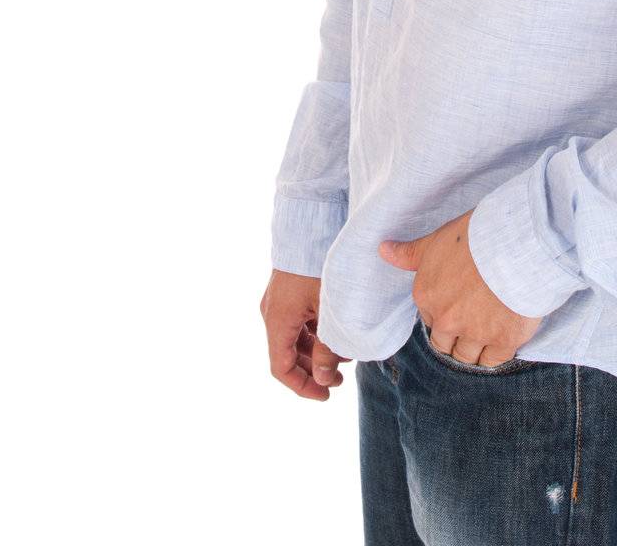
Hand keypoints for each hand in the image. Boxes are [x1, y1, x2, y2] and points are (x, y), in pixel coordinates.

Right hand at [260, 269, 351, 399]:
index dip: (302, 386)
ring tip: (343, 354)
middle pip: (287, 355)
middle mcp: (273, 312)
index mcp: (278, 320)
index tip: (326, 394)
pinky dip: (314, 333)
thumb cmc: (321, 265)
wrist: (313, 222)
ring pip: (294, 338)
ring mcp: (279, 300)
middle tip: (339, 378)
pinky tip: (336, 332)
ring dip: (315, 351)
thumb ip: (327, 346)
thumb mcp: (329, 309)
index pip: (281, 368)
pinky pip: (298, 321)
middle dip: (312, 370)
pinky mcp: (288, 290)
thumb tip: (323, 378)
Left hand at [378, 208, 542, 365]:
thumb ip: (410, 254)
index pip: (431, 320)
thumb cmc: (475, 237)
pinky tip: (503, 336)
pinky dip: (497, 353)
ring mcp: (474, 335)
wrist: (515, 245)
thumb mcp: (436, 241)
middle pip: (445, 345)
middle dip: (456, 337)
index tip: (459, 303)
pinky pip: (493, 360)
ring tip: (488, 330)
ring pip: (467, 357)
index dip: (445, 313)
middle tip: (474, 320)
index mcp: (426, 297)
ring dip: (475, 348)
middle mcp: (446, 321)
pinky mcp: (503, 342)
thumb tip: (383, 249)